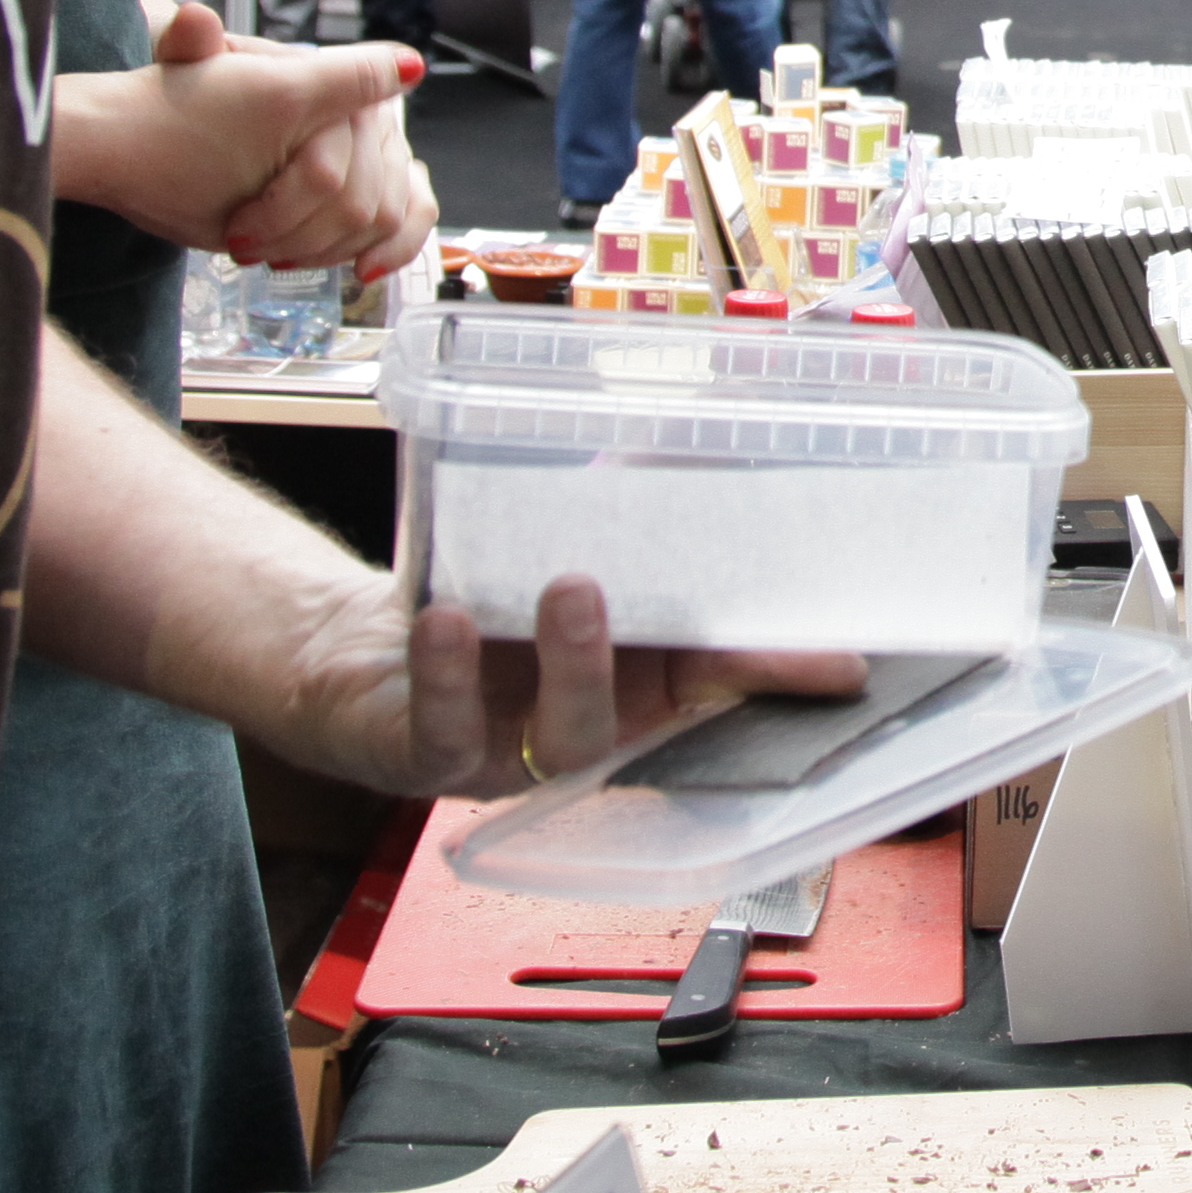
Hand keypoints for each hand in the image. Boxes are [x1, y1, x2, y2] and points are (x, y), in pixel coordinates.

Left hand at [57, 2, 439, 272]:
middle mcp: (361, 115)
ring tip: (273, 255)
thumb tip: (195, 16)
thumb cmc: (187, 106)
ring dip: (326, 248)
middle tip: (241, 242)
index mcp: (325, 82)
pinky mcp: (383, 185)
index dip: (286, 205)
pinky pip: (414, 213)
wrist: (185, 138)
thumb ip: (188, 41)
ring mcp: (379, 150)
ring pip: (383, 214)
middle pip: (355, 198)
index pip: (326, 167)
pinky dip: (396, 246)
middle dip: (297, 231)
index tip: (237, 231)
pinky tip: (362, 269)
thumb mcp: (184, 71)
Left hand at [248, 567, 866, 798]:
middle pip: (649, 718)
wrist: (349, 662)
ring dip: (575, 663)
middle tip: (674, 588)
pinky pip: (442, 728)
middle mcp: (583, 732)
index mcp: (631, 691)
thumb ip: (623, 513)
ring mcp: (507, 754)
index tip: (842, 663)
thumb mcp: (548, 555)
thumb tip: (700, 435)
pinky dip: (446, 675)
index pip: (719, 684)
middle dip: (682, 657)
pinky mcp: (424, 757)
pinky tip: (444, 620)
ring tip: (569, 588)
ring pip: (561, 735)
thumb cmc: (474, 609)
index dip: (779, 674)